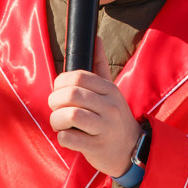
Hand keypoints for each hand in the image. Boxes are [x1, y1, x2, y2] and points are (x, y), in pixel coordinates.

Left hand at [48, 43, 141, 176]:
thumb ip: (100, 66)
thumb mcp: (110, 91)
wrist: (132, 150)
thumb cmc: (114, 118)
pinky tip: (67, 136)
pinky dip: (62, 137)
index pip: (78, 77)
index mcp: (109, 90)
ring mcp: (105, 127)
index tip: (58, 92)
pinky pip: (69, 138)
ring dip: (56, 119)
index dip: (60, 83)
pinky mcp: (97, 147)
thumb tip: (95, 38)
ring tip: (59, 123)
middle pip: (71, 95)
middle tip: (56, 108)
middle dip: (54, 101)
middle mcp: (109, 106)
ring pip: (70, 115)